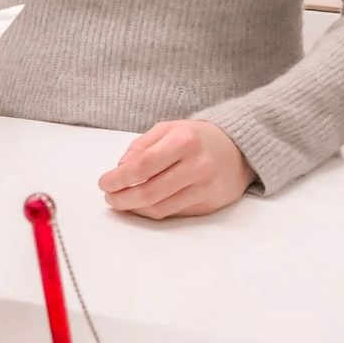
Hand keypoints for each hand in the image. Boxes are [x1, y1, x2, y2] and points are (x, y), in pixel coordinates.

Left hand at [97, 120, 254, 219]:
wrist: (239, 150)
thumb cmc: (197, 137)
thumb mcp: (168, 129)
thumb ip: (141, 146)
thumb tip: (120, 169)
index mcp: (183, 141)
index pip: (141, 166)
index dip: (117, 179)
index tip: (104, 183)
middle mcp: (196, 166)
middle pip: (149, 192)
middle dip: (122, 198)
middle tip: (109, 198)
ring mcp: (205, 188)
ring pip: (160, 208)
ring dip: (134, 209)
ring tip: (121, 202)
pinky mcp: (210, 204)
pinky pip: (174, 213)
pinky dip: (153, 211)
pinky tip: (142, 206)